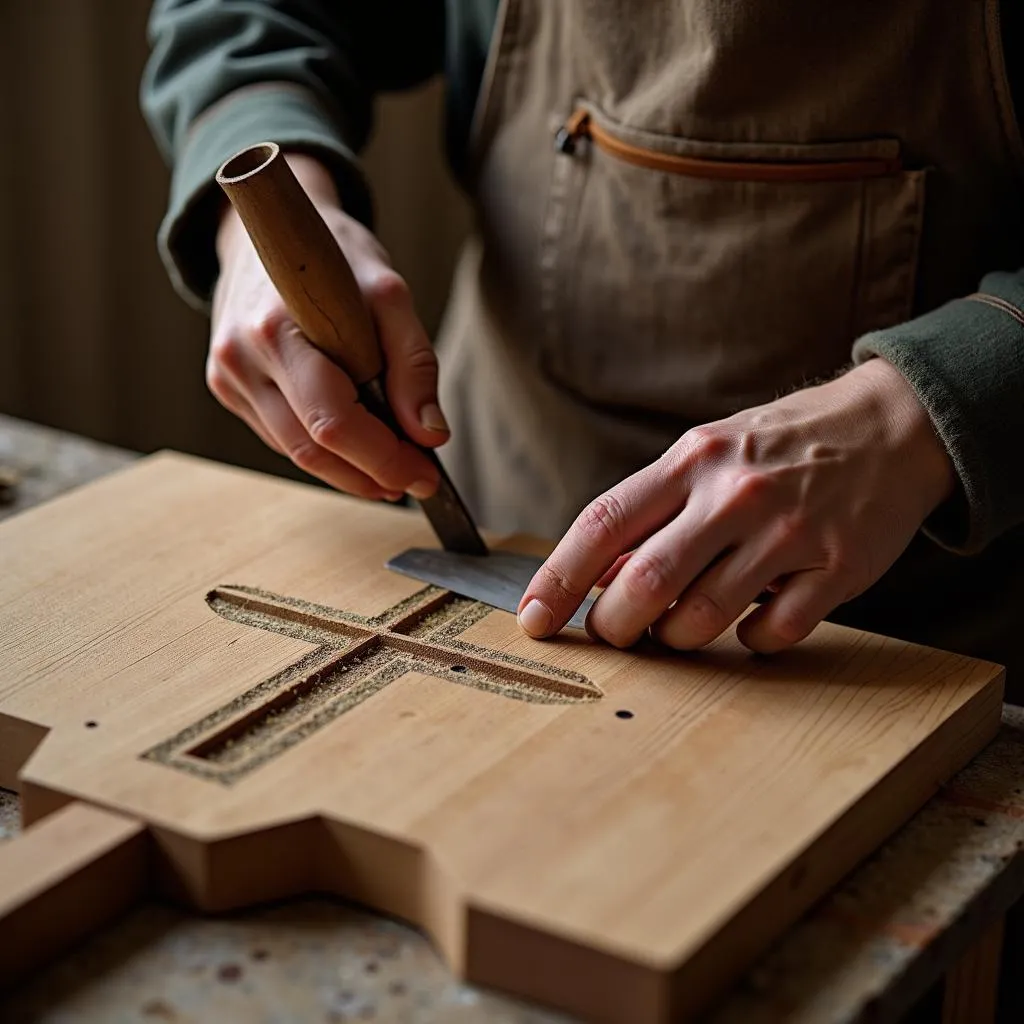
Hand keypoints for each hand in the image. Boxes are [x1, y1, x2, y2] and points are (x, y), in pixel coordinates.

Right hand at [208, 152, 445, 501]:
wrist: (267, 229)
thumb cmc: (333, 255)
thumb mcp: (390, 293)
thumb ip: (414, 363)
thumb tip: (429, 434)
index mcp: (277, 328)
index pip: (333, 422)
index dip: (384, 459)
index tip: (426, 474)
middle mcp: (241, 358)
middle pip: (312, 449)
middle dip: (372, 474)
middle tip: (417, 478)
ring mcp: (227, 376)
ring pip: (295, 452)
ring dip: (351, 469)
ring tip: (394, 463)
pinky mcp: (227, 387)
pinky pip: (282, 438)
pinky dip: (325, 449)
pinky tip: (356, 440)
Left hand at [518, 359, 955, 652]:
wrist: (894, 425)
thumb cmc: (784, 443)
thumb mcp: (710, 453)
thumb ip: (656, 510)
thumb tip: (600, 572)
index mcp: (692, 460)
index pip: (602, 523)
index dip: (557, 578)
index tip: (533, 619)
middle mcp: (734, 494)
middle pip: (644, 582)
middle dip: (614, 625)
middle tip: (615, 633)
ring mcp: (788, 532)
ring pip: (702, 618)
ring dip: (677, 639)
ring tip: (680, 628)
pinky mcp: (836, 568)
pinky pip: (771, 633)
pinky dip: (748, 642)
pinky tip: (751, 621)